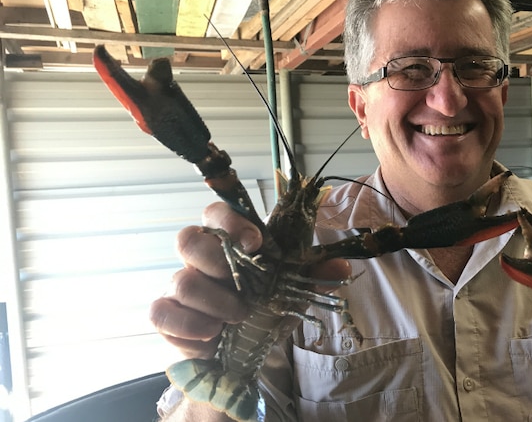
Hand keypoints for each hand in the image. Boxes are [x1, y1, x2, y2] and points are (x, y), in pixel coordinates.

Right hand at [149, 201, 351, 359]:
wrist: (248, 348)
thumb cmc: (267, 305)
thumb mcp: (295, 289)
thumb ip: (315, 274)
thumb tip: (339, 267)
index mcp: (229, 241)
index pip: (215, 212)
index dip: (231, 220)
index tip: (257, 242)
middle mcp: (199, 258)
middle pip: (187, 239)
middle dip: (218, 262)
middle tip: (247, 291)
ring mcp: (180, 286)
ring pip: (179, 281)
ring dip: (213, 303)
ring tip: (238, 319)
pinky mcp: (168, 316)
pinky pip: (162, 314)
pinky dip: (189, 327)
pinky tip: (212, 339)